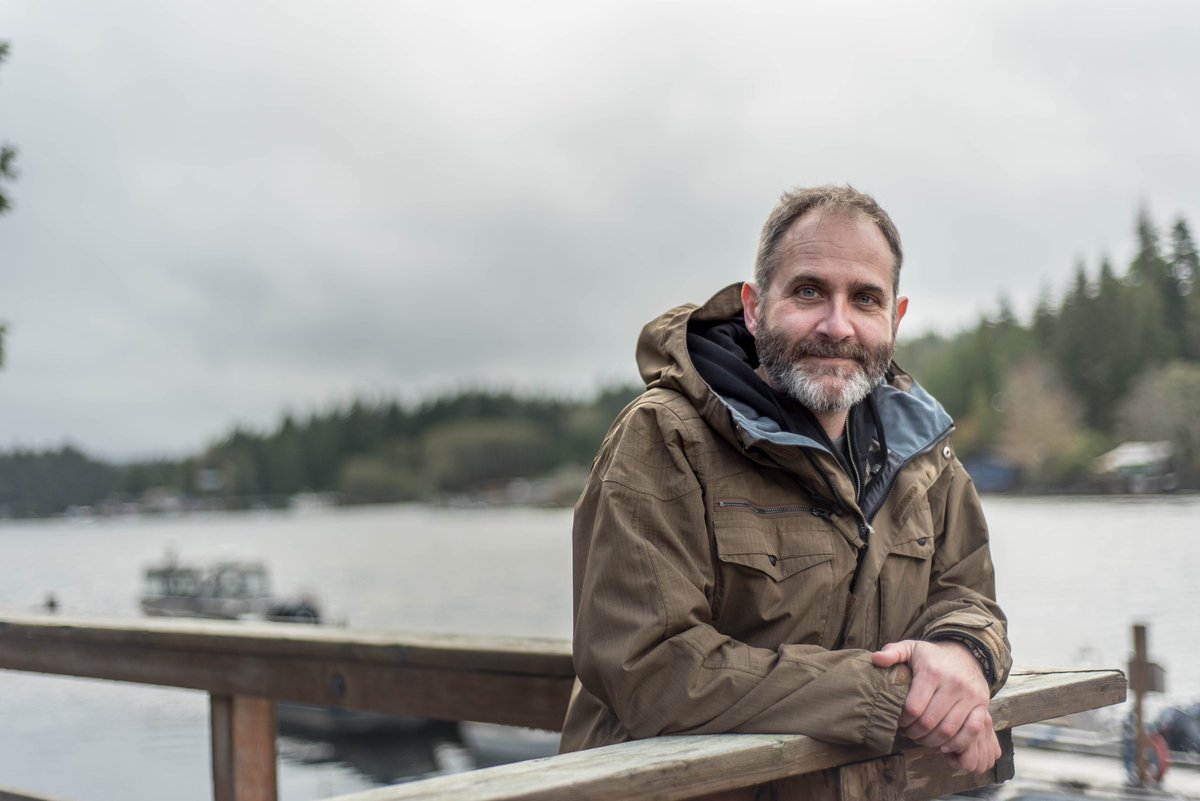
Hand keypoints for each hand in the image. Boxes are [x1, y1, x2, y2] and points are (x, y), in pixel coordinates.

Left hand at [872, 639, 999, 773]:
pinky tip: (944, 744)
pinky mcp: (983, 705)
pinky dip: (957, 743)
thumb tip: (876, 659)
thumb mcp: (911, 648)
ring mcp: (970, 696)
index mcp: (932, 672)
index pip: (914, 708)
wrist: (965, 654)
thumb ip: (892, 652)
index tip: (899, 722)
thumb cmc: (932, 656)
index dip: (904, 721)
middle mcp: (953, 683)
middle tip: (909, 734)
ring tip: (922, 739)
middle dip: (915, 733)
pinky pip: (972, 731)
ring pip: (949, 730)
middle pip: (930, 722)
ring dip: (932, 741)